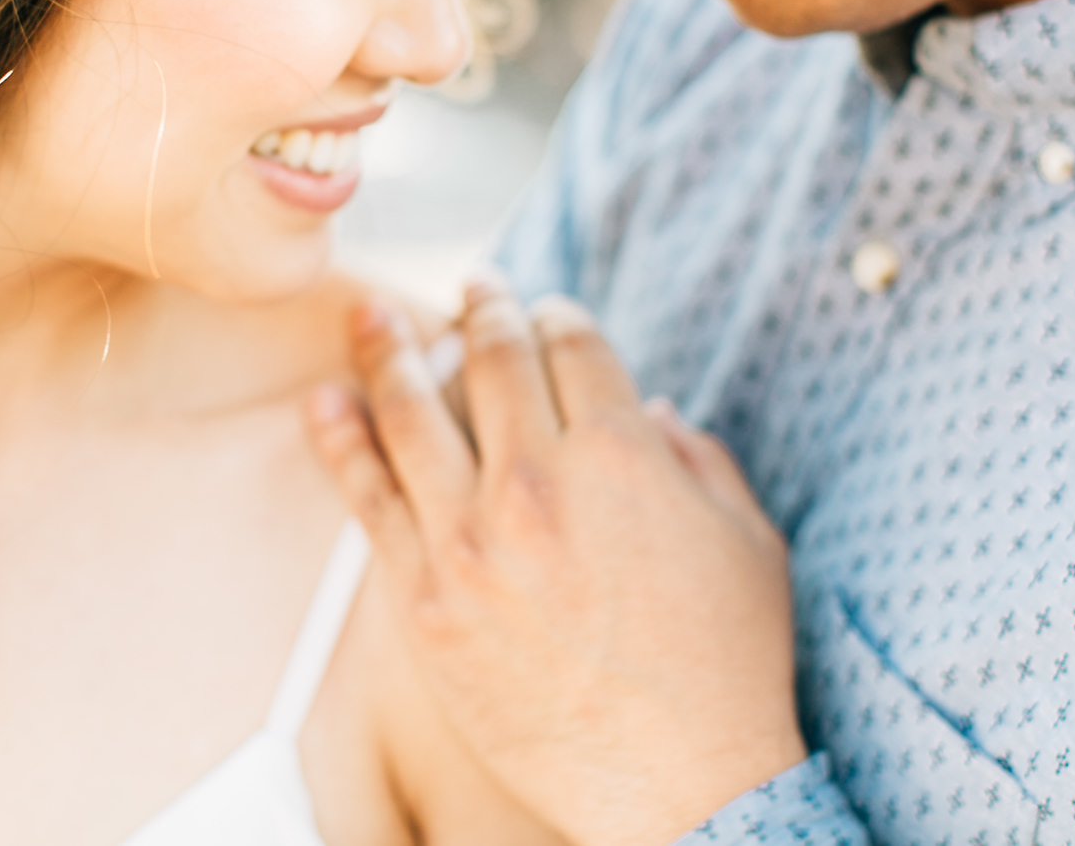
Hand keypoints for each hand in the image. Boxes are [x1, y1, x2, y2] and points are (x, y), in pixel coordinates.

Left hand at [306, 281, 804, 845]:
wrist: (680, 789)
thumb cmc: (729, 666)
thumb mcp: (748, 541)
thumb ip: (699, 461)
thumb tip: (653, 413)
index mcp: (621, 453)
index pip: (572, 344)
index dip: (557, 315)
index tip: (545, 310)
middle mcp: (537, 482)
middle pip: (491, 360)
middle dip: (481, 310)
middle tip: (471, 286)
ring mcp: (470, 541)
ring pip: (411, 412)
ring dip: (388, 349)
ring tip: (369, 314)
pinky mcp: (424, 600)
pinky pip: (368, 499)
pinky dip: (341, 440)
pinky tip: (325, 402)